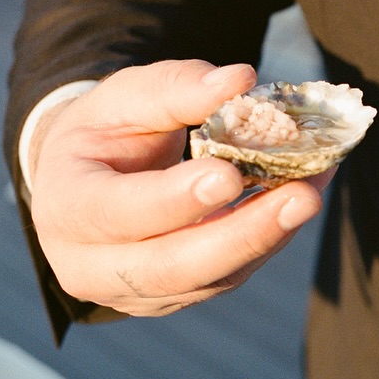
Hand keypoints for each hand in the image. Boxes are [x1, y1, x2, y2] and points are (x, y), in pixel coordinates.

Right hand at [27, 60, 331, 315]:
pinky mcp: (173, 298)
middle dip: (243, 234)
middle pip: (171, 266)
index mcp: (65, 208)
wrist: (85, 180)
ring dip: (267, 237)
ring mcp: (133, 293)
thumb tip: (241, 80)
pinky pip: (226, 277)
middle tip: (303, 197)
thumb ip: (176, 88)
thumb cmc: (105, 132)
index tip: (230, 174)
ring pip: (208, 279)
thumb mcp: (125, 97)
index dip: (175, 199)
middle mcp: (90, 265)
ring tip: (312, 191)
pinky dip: (267, 240)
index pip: (118, 212)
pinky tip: (298, 202)